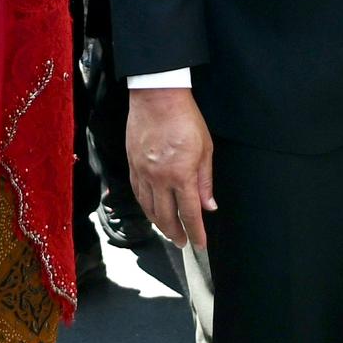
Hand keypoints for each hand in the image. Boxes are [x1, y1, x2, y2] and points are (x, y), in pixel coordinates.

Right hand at [128, 85, 217, 249]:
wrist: (157, 97)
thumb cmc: (185, 119)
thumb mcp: (205, 149)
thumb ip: (205, 181)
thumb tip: (209, 206)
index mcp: (181, 175)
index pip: (190, 213)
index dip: (195, 232)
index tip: (200, 244)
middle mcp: (160, 179)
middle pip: (166, 217)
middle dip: (175, 233)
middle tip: (182, 242)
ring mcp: (143, 173)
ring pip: (149, 208)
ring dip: (159, 224)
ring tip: (168, 230)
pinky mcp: (132, 165)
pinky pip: (138, 193)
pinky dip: (145, 207)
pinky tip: (151, 210)